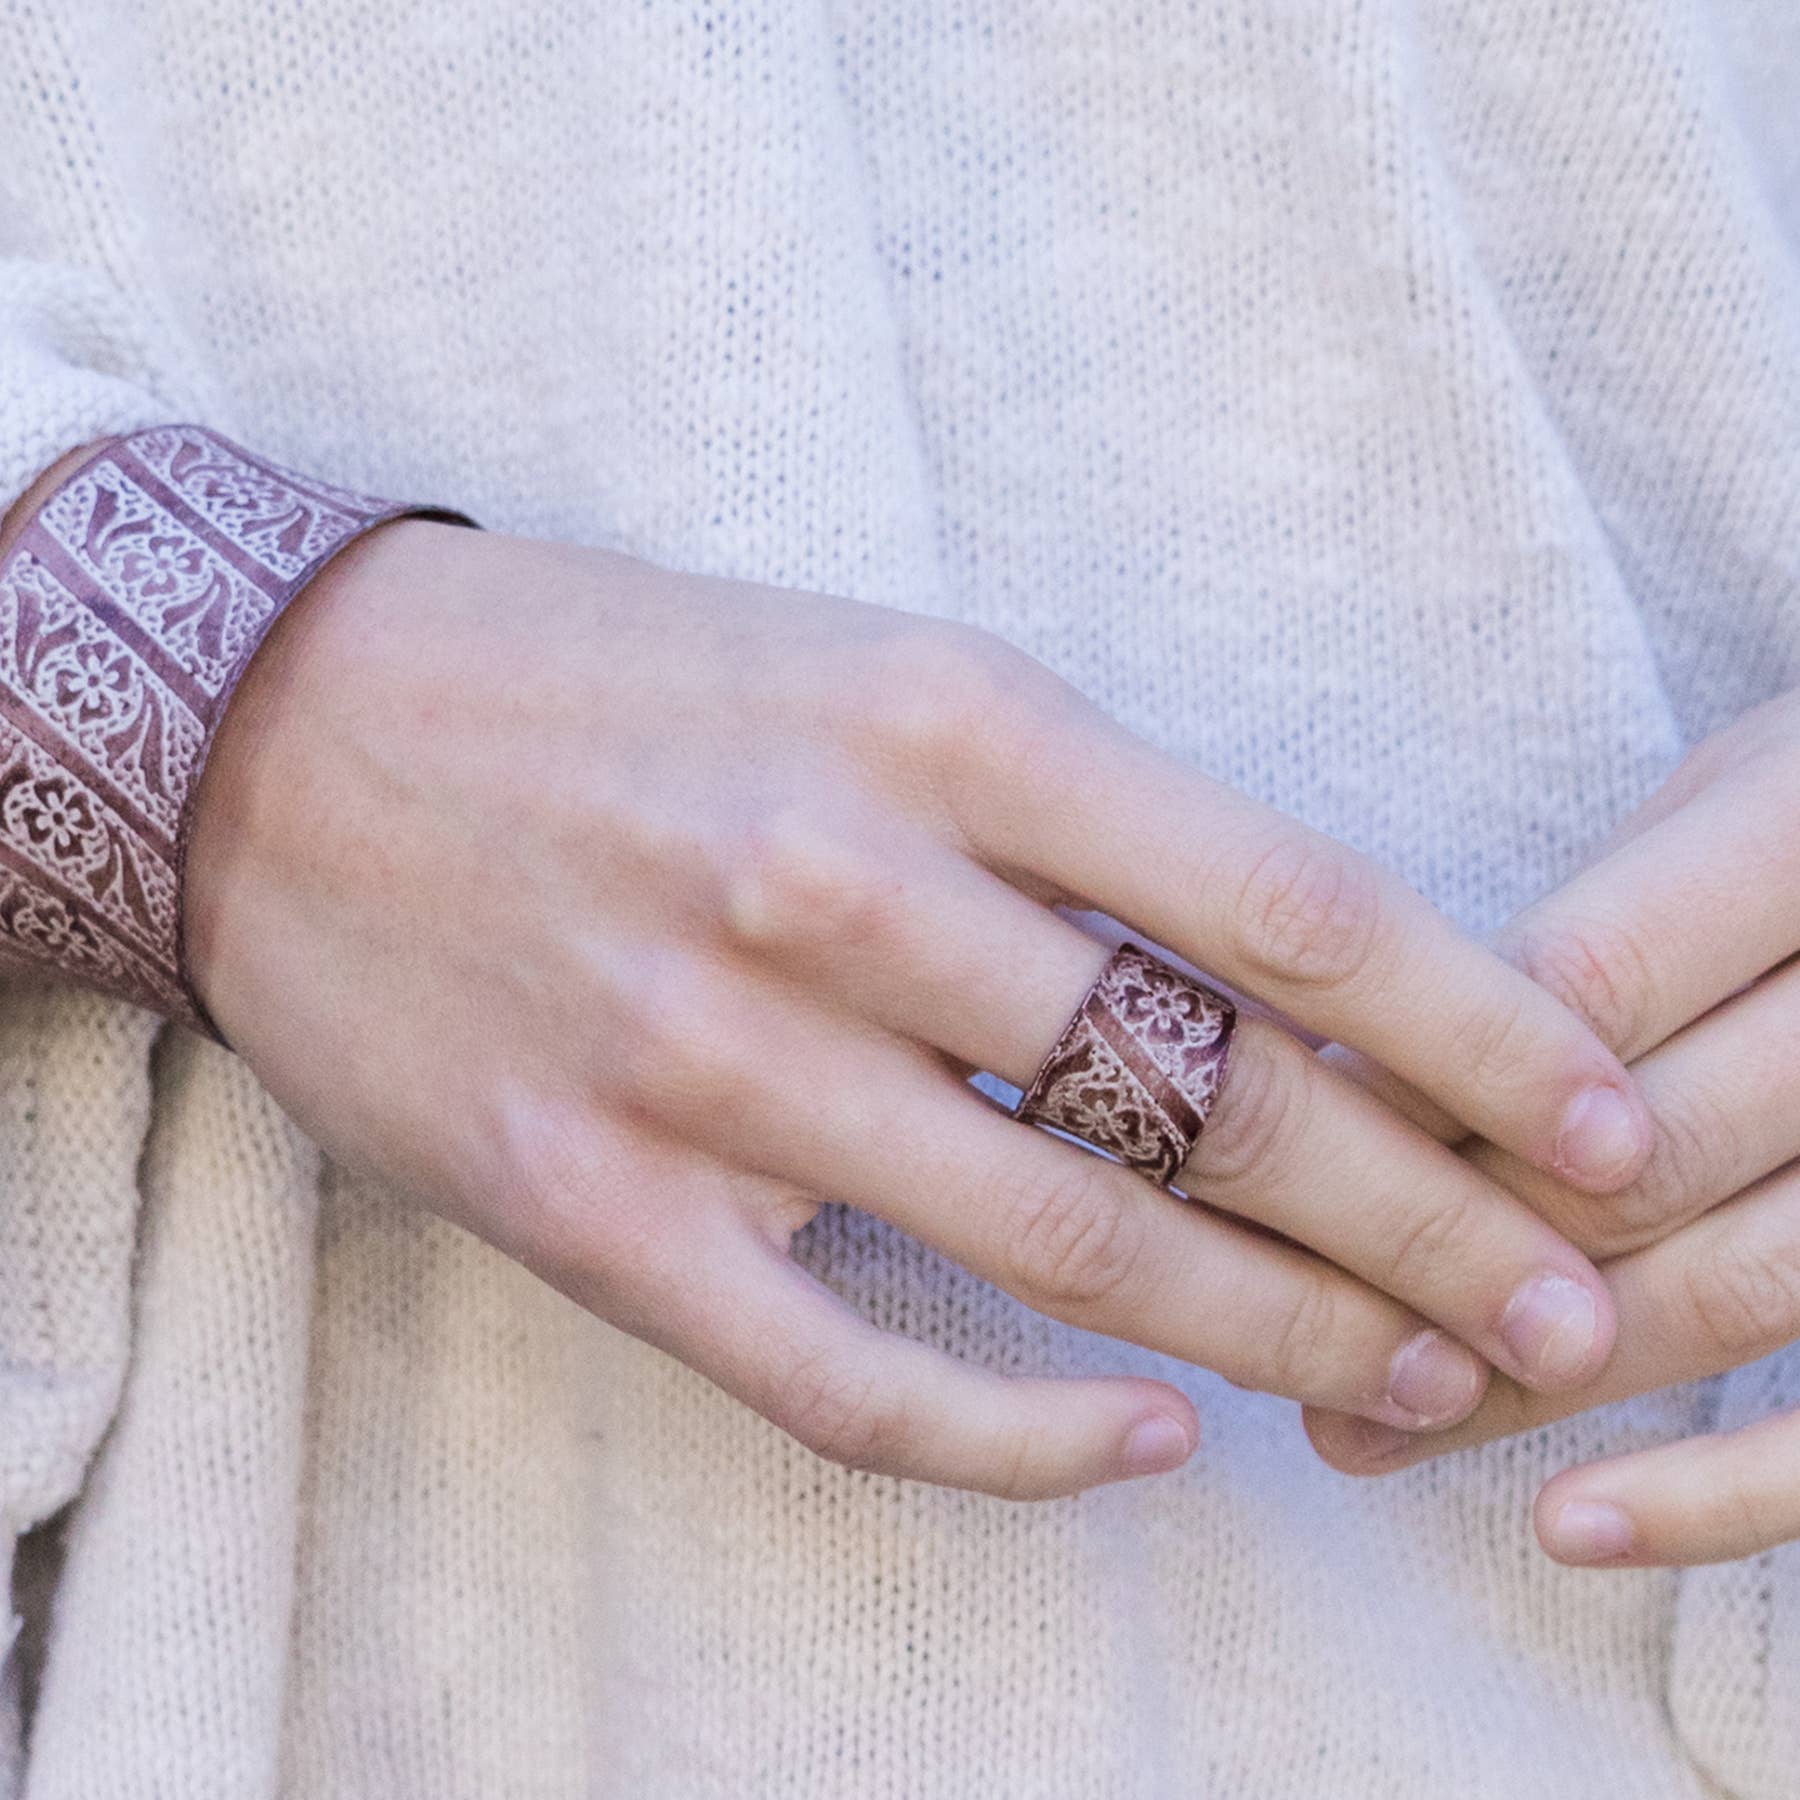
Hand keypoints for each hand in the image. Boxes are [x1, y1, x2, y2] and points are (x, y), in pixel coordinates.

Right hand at [186, 521, 1646, 1498]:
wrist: (283, 732)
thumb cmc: (604, 685)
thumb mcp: (854, 669)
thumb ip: (1053, 819)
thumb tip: (1254, 980)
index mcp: (928, 716)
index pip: (1276, 900)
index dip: (1477, 1030)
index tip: (1600, 1120)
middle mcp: (834, 882)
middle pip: (1206, 1098)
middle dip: (1423, 1217)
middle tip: (1556, 1306)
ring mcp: (701, 1056)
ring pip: (1064, 1250)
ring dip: (1271, 1334)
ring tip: (1404, 1381)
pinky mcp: (589, 1201)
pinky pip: (845, 1374)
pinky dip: (1018, 1439)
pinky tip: (1142, 1448)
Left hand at [1305, 690, 1799, 1562]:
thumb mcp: (1710, 817)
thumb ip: (1574, 938)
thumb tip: (1337, 1073)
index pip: (1587, 984)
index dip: (1422, 1085)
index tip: (1275, 1162)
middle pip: (1642, 1154)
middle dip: (1440, 1244)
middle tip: (1275, 1315)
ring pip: (1735, 1290)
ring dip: (1526, 1382)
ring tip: (1359, 1430)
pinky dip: (1722, 1494)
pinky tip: (1567, 1525)